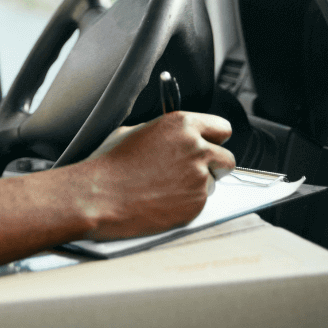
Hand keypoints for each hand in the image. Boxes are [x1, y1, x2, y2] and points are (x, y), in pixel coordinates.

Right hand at [74, 111, 235, 240]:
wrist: (100, 196)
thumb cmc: (110, 164)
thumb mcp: (133, 132)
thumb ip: (162, 132)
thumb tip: (172, 137)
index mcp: (180, 124)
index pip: (221, 128)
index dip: (214, 138)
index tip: (208, 144)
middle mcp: (195, 148)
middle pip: (227, 158)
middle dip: (213, 165)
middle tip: (190, 170)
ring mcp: (199, 177)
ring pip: (214, 182)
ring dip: (198, 185)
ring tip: (167, 187)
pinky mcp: (197, 203)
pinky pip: (201, 202)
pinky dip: (187, 203)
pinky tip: (163, 199)